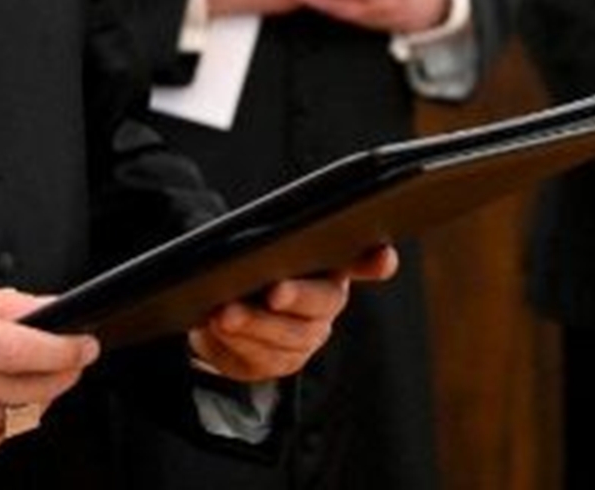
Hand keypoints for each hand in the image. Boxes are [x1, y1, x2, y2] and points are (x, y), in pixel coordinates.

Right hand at [0, 288, 98, 473]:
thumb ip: (1, 305)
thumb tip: (50, 309)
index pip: (24, 348)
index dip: (65, 348)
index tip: (84, 343)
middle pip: (34, 387)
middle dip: (63, 372)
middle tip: (69, 358)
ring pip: (22, 416)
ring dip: (29, 397)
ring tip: (5, 377)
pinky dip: (0, 421)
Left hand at [188, 245, 398, 380]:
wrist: (229, 302)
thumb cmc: (258, 262)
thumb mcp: (273, 244)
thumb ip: (295, 234)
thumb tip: (333, 232)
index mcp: (332, 269)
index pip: (364, 262)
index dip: (375, 261)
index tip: (382, 255)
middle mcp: (324, 309)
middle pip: (317, 310)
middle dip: (295, 299)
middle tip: (273, 291)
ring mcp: (301, 342)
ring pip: (283, 343)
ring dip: (253, 328)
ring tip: (224, 314)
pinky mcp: (273, 363)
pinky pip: (254, 362)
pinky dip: (230, 346)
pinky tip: (212, 331)